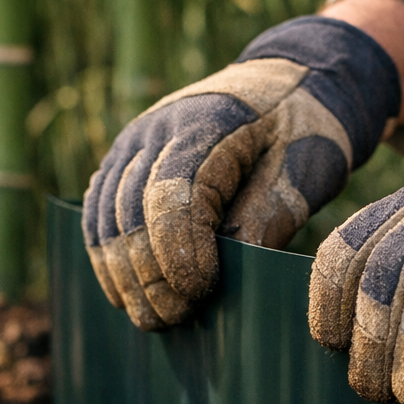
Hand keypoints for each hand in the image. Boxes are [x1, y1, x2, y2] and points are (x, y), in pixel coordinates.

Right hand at [83, 16, 399, 329]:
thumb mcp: (305, 171)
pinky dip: (107, 258)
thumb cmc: (302, 131)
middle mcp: (156, 128)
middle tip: (174, 319)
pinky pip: (98, 214)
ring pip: (106, 217)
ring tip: (153, 318)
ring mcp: (132, 143)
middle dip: (148, 274)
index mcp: (206, 122)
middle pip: (131, 211)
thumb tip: (233, 267)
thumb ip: (269, 215)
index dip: (177, 251)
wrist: (286, 84)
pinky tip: (125, 293)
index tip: (198, 294)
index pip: (172, 194)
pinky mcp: (123, 161)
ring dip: (122, 274)